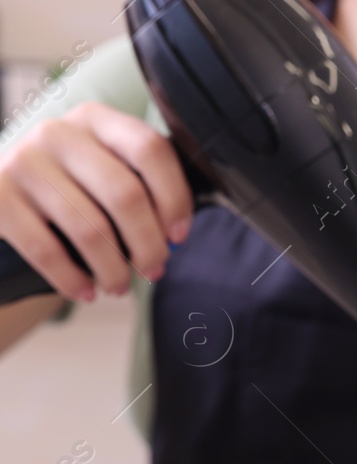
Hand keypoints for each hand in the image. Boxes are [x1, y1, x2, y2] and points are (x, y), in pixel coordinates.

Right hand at [0, 101, 191, 300]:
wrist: (4, 193)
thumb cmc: (72, 187)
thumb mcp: (105, 169)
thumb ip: (142, 186)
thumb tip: (174, 236)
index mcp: (96, 120)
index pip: (150, 150)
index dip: (174, 198)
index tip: (178, 235)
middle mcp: (58, 133)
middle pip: (125, 194)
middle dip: (148, 244)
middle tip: (153, 269)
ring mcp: (24, 162)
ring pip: (90, 228)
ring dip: (113, 269)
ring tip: (119, 286)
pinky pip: (46, 249)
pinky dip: (72, 279)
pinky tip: (86, 291)